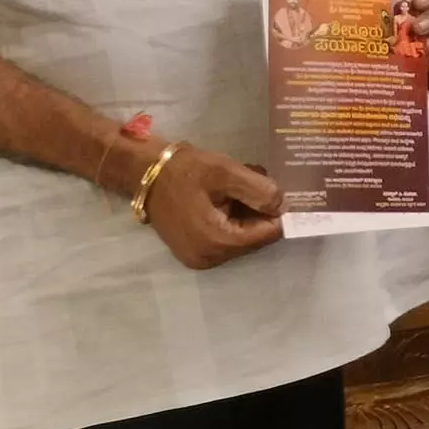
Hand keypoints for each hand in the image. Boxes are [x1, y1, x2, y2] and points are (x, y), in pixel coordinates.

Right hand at [141, 144, 284, 269]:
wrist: (145, 172)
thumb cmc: (185, 170)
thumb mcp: (227, 172)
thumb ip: (260, 191)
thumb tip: (283, 207)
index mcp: (217, 241)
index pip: (268, 233)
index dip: (277, 211)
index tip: (275, 189)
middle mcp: (209, 258)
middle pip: (255, 237)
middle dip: (259, 210)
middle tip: (253, 181)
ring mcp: (199, 258)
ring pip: (242, 237)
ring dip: (246, 213)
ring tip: (236, 187)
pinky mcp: (193, 252)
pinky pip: (226, 238)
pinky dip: (231, 219)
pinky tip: (225, 197)